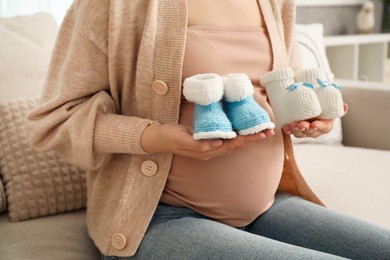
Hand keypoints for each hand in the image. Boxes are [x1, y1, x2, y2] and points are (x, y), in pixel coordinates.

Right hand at [141, 122, 274, 159]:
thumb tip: (220, 143)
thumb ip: (199, 144)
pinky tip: (242, 128)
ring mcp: (209, 146)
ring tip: (262, 130)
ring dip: (248, 136)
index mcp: (207, 151)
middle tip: (269, 130)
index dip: (248, 139)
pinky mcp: (206, 139)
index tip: (262, 133)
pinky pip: (226, 137)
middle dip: (253, 138)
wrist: (157, 138)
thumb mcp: (182, 140)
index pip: (232, 145)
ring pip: (233, 142)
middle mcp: (211, 150)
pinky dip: (237, 133)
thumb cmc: (169, 137)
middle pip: (237, 144)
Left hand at [282, 103, 347, 137]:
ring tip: (291, 125)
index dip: (318, 127)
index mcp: (325, 126)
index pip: (323, 128)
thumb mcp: (332, 107)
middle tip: (300, 124)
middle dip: (304, 129)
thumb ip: (338, 108)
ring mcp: (304, 131)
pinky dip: (288, 130)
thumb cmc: (324, 108)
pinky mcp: (295, 129)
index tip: (314, 124)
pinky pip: (291, 131)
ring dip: (295, 130)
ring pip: (300, 133)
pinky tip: (285, 127)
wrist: (314, 108)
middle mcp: (315, 131)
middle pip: (309, 132)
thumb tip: (345, 106)